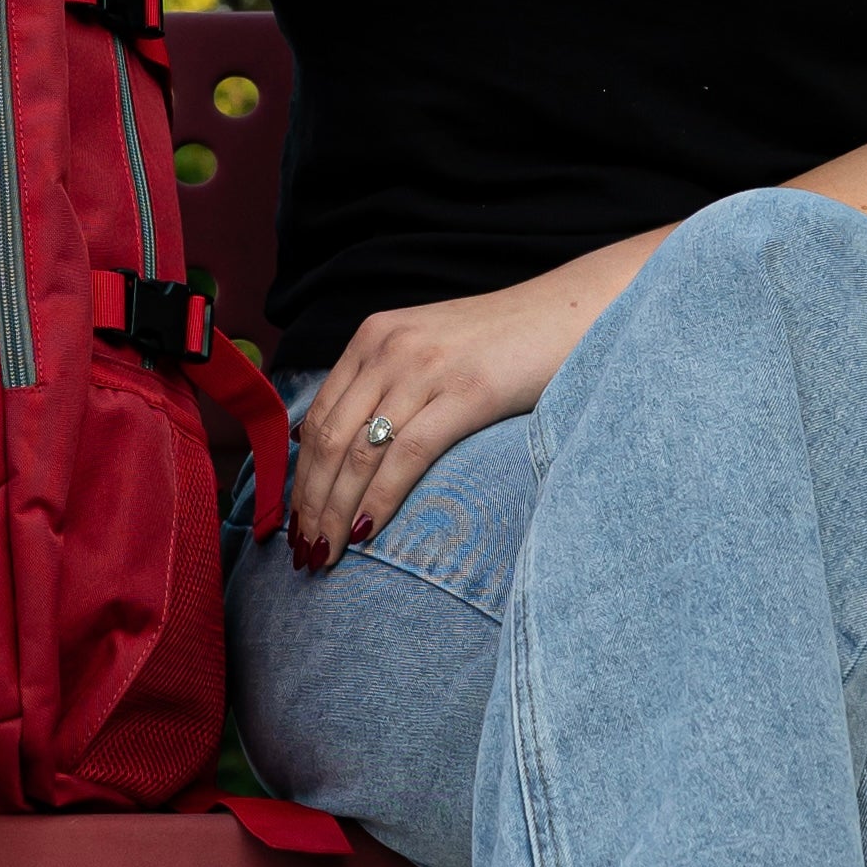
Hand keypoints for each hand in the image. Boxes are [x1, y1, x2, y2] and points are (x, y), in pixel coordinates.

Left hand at [286, 247, 651, 572]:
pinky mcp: (466, 391)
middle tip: (305, 551)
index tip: (295, 520)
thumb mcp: (429, 349)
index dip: (299, 476)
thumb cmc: (503, 343)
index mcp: (374, 336)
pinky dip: (380, 498)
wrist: (571, 312)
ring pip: (359, 452)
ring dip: (335, 511)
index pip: (316, 417)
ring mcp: (426, 368)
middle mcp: (389, 348)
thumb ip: (386, 384)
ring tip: (327, 553)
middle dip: (310, 503)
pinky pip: (407, 454)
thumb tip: (346, 444)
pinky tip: (367, 531)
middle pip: (328, 439)